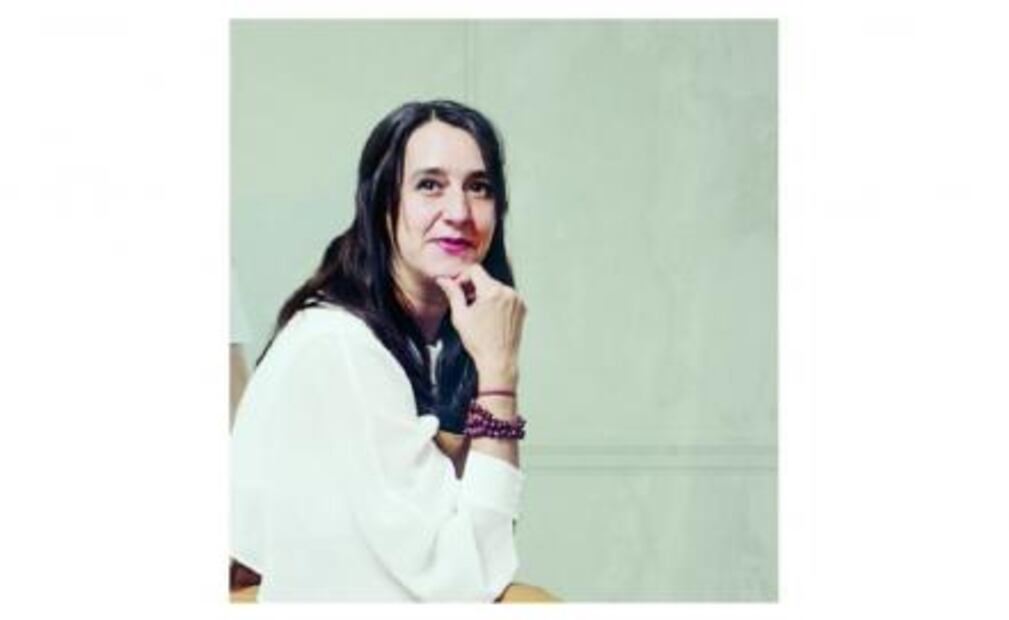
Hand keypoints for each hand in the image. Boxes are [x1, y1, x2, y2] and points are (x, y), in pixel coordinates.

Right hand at [435, 264, 525, 387]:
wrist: (498, 360)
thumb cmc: (480, 342)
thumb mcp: (460, 316)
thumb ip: (453, 294)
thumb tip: (444, 280)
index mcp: (492, 291)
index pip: (475, 270)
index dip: (463, 277)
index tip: (458, 288)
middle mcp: (508, 292)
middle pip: (486, 279)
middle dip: (474, 287)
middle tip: (465, 303)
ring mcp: (517, 300)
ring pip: (496, 288)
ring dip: (485, 295)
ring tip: (478, 312)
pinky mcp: (522, 308)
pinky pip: (506, 297)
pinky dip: (497, 302)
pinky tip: (489, 316)